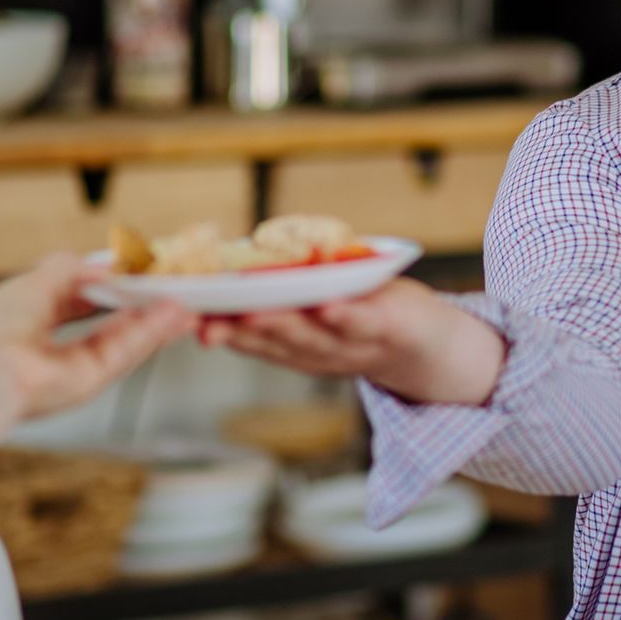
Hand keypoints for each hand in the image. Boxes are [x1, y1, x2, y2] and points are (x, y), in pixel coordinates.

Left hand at [0, 253, 195, 464]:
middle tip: (169, 287)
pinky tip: (172, 316)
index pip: (79, 298)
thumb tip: (105, 266)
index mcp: (29, 317)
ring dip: (154, 320)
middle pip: (106, 322)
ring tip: (183, 302)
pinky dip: (150, 333)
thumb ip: (70, 270)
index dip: (110, 284)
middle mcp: (51, 345)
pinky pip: (124, 352)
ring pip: (122, 338)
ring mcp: (69, 366)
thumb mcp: (32, 282)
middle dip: (139, 305)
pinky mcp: (86, 381)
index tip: (138, 271)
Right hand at [197, 277, 504, 405]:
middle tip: (208, 322)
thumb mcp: (317, 311)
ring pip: (314, 338)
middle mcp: (321, 352)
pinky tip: (328, 304)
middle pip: (277, 342)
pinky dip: (346, 317)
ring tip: (256, 313)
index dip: (219, 332)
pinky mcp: (391, 329)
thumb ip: (280, 297)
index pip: (252, 340)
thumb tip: (232, 267)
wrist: (432, 346)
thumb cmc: (365, 316)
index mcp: (298, 346)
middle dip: (241, 332)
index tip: (187, 320)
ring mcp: (355, 344)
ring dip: (285, 327)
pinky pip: (365, 324)